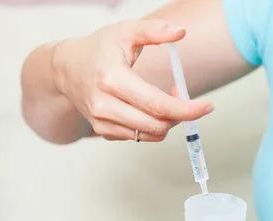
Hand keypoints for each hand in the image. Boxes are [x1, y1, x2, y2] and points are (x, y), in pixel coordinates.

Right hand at [51, 19, 213, 141]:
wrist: (66, 69)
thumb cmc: (99, 49)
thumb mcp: (125, 31)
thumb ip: (154, 30)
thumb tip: (180, 32)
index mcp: (112, 79)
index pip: (156, 104)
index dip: (186, 109)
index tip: (206, 107)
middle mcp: (104, 105)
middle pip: (155, 125)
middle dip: (179, 115)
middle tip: (183, 98)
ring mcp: (102, 121)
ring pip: (149, 135)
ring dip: (167, 122)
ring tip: (166, 102)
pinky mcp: (104, 131)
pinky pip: (138, 137)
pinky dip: (152, 127)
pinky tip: (149, 109)